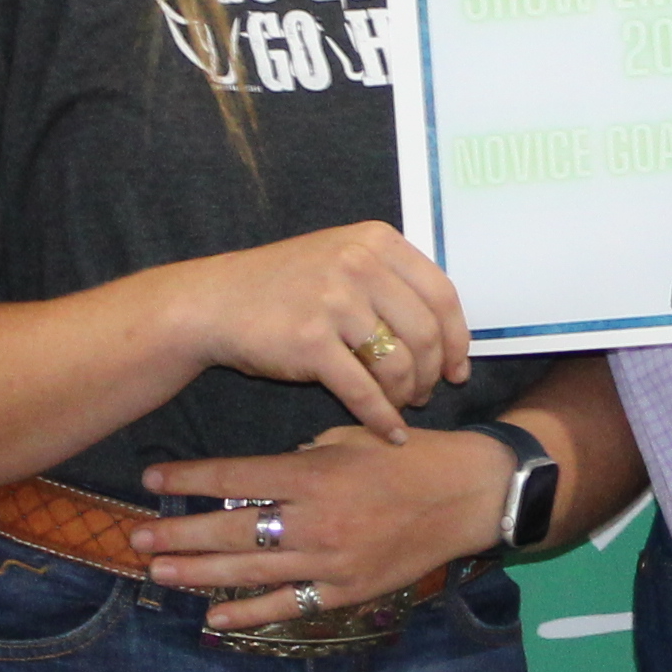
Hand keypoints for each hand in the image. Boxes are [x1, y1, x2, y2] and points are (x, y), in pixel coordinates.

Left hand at [132, 425, 508, 631]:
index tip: (152, 480)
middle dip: (179, 534)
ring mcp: (330, 560)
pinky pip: (289, 605)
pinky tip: (215, 616)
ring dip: (200, 573)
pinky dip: (250, 613)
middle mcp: (315, 519)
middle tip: (137, 538)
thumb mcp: (353, 437)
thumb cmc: (410, 457)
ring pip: (250, 570)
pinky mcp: (347, 590)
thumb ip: (303, 457)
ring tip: (158, 572)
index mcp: (314, 473)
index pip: (235, 476)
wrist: (469, 496)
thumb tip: (258, 477)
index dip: (189, 480)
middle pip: (231, 530)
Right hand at [172, 222, 467, 435]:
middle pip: (425, 333)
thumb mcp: (342, 258)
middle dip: (433, 373)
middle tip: (426, 394)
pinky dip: (382, 417)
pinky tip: (388, 431)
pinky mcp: (311, 342)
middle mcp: (359, 264)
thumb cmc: (284, 287)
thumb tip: (449, 336)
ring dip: (406, 395)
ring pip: (398, 364)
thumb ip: (392, 281)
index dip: (456, 338)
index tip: (457, 367)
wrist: (214, 303)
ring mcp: (334, 301)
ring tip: (401, 406)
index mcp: (376, 240)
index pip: (442, 293)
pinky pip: (363, 391)